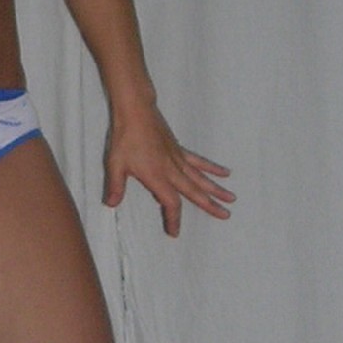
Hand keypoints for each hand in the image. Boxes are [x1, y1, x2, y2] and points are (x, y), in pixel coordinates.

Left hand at [103, 105, 234, 237]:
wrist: (136, 111)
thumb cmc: (125, 137)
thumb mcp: (115, 164)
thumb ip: (115, 186)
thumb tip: (111, 204)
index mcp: (157, 176)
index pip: (170, 203)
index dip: (174, 218)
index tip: (175, 232)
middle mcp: (172, 170)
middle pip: (195, 192)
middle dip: (209, 205)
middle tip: (225, 215)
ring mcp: (178, 159)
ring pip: (201, 177)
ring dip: (216, 189)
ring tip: (231, 198)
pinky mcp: (179, 149)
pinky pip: (198, 161)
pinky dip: (212, 168)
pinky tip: (225, 173)